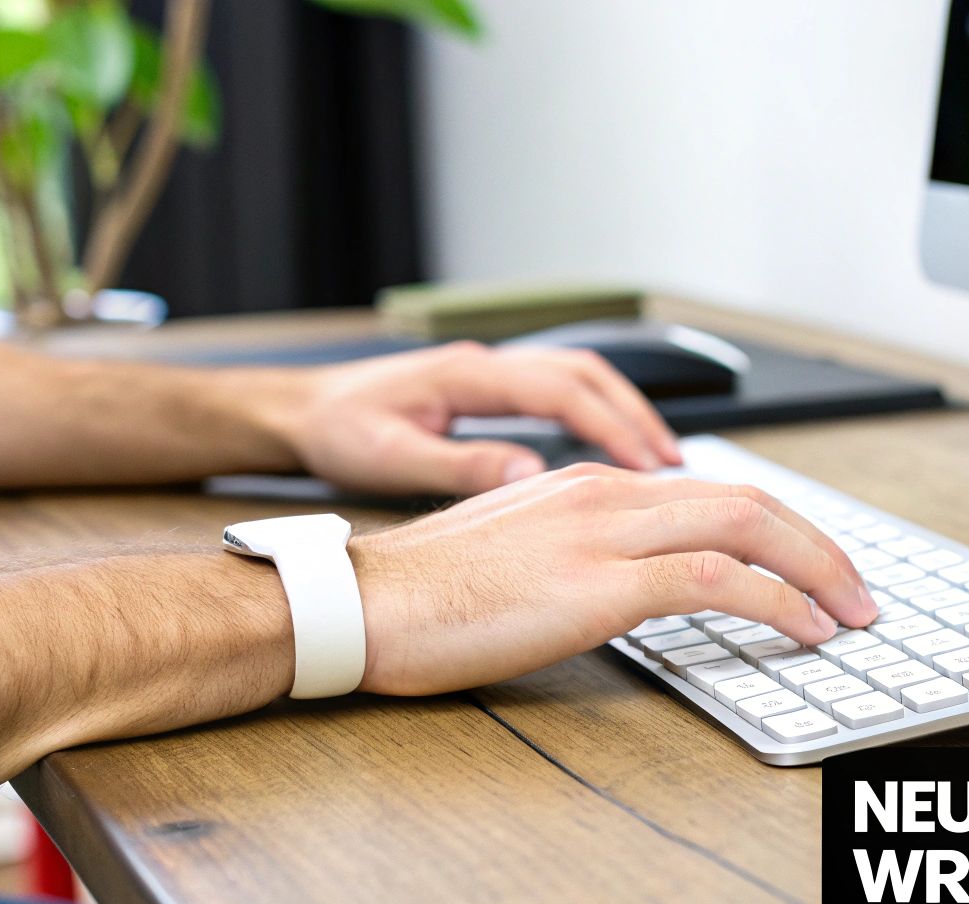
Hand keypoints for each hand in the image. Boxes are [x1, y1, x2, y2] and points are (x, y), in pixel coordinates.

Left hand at [268, 342, 682, 494]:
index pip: (563, 390)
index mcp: (468, 374)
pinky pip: (554, 394)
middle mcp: (484, 363)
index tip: (652, 466)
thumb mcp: (392, 457)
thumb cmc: (335, 432)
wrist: (295, 413)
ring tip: (655, 462)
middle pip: (584, 374)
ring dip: (619, 414)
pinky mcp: (481, 390)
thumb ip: (462, 464)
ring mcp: (485, 373)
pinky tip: (602, 455)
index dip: (614, 427)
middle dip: (635, 417)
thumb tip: (531, 475)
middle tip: (674, 466)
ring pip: (574, 379)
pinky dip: (590, 418)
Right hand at [348, 463, 878, 695]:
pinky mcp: (595, 584)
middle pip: (746, 498)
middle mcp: (603, 492)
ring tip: (849, 615)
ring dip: (815, 571)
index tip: (809, 565)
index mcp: (586, 483)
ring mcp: (601, 533)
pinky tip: (802, 630)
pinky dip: (776, 603)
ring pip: (745, 528)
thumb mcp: (517, 551)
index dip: (777, 527)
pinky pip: (714, 583)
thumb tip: (636, 581)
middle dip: (816, 545)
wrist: (363, 604)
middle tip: (856, 590)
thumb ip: (580, 549)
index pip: (710, 490)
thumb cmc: (426, 594)